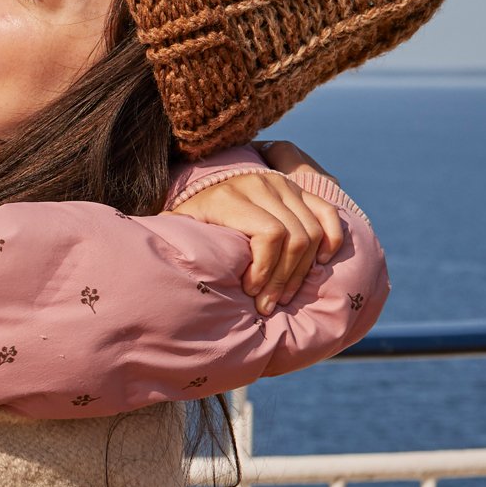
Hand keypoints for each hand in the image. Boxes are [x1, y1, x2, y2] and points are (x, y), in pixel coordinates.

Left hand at [168, 159, 344, 313]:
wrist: (203, 180)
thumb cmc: (190, 215)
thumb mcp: (178, 225)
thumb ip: (173, 239)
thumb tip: (155, 264)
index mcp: (230, 196)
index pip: (269, 234)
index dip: (265, 268)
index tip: (250, 292)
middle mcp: (260, 186)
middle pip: (293, 238)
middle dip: (283, 279)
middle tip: (269, 306)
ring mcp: (282, 185)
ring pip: (311, 232)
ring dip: (303, 270)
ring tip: (285, 295)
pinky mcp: (299, 188)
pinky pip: (327, 213)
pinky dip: (331, 238)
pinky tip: (321, 262)